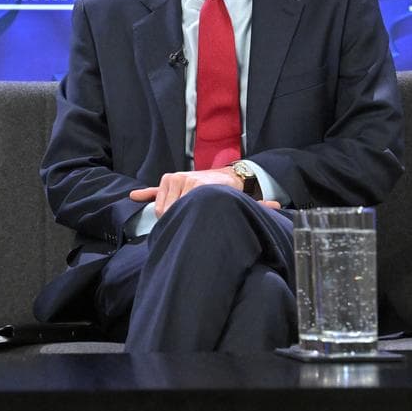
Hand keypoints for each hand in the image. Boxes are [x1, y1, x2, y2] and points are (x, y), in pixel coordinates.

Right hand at [128, 168, 278, 217]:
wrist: (230, 177)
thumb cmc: (233, 194)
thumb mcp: (241, 201)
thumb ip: (258, 205)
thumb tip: (277, 206)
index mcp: (197, 187)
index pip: (178, 214)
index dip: (183, 226)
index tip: (190, 233)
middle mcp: (183, 180)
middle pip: (167, 213)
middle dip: (177, 221)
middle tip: (189, 226)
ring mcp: (174, 180)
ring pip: (161, 208)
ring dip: (169, 215)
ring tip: (184, 219)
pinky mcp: (169, 179)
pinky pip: (153, 190)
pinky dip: (145, 194)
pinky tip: (134, 197)